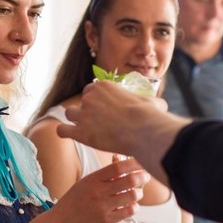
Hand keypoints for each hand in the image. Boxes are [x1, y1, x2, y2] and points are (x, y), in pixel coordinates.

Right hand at [49, 158, 149, 222]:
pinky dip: (134, 206)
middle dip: (142, 177)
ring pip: (132, 196)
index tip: (141, 162)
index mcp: (92, 179)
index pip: (118, 167)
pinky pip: (129, 211)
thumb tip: (120, 160)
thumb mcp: (85, 183)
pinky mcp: (106, 221)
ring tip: (136, 193)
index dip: (133, 163)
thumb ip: (103, 174)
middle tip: (145, 176)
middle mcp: (98, 192)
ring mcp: (103, 207)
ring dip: (138, 193)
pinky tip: (131, 205)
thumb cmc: (73, 202)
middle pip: (129, 180)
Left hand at [59, 82, 189, 184]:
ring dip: (75, 120)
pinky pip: (63, 130)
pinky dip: (65, 132)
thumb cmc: (149, 115)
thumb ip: (148, 101)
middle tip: (97, 120)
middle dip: (87, 109)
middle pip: (82, 101)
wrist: (143, 131)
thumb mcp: (151, 101)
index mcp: (104, 87)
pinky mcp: (80, 132)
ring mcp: (84, 114)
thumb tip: (159, 104)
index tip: (103, 108)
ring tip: (84, 127)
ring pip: (69, 114)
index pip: (93, 90)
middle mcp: (90, 97)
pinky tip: (71, 135)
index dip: (97, 100)